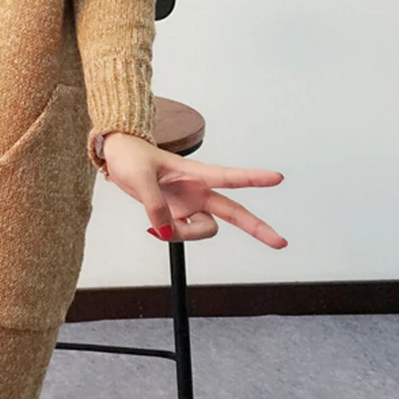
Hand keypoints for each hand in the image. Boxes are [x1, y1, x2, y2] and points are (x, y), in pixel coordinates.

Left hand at [101, 131, 287, 247]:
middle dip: (256, 227)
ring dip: (186, 234)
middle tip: (280, 242)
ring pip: (204, 230)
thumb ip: (154, 205)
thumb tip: (166, 231)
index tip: (277, 178)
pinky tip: (156, 227)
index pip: (229, 177)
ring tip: (160, 224)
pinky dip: (171, 235)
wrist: (118, 156)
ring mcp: (190, 204)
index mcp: (196, 173)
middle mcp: (199, 191)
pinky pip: (183, 234)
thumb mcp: (139, 177)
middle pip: (234, 212)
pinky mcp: (178, 214)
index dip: (253, 178)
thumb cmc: (131, 156)